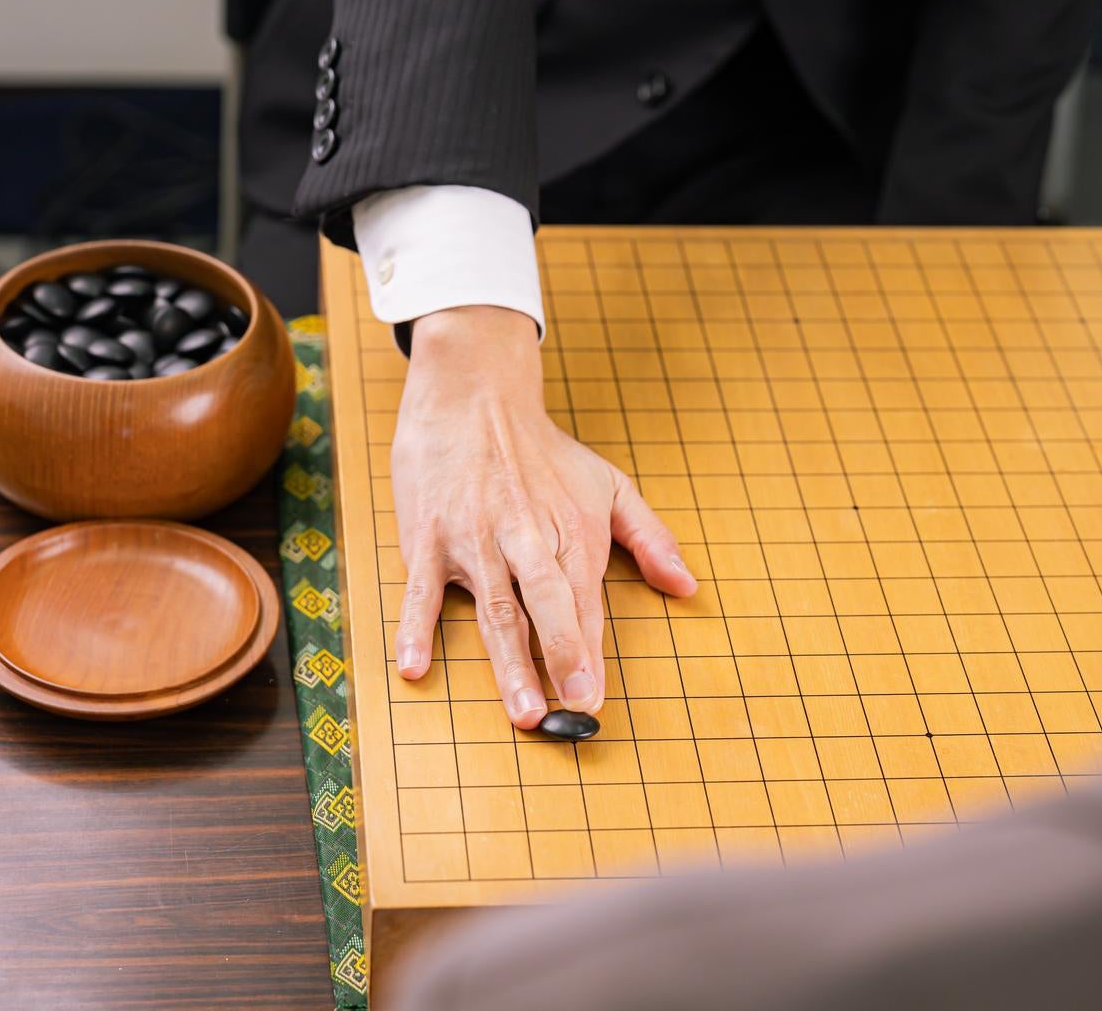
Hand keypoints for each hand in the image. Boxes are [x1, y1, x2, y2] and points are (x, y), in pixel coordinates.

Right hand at [389, 306, 697, 726]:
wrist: (473, 392)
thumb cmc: (542, 450)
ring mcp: (474, 537)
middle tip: (568, 709)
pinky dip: (415, 628)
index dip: (590, 653)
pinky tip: (414, 667)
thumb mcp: (609, 483)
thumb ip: (650, 538)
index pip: (585, 601)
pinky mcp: (428, 534)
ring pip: (493, 606)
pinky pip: (420, 589)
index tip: (595, 699)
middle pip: (545, 604)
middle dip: (560, 656)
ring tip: (521, 710)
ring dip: (507, 662)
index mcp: (571, 529)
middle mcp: (525, 536)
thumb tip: (687, 586)